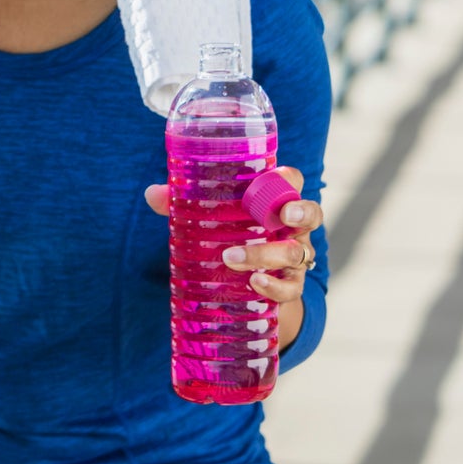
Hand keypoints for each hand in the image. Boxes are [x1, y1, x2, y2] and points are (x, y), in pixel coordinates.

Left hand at [145, 166, 321, 304]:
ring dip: (266, 254)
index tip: (280, 175)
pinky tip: (255, 282)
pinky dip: (274, 286)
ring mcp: (294, 257)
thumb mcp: (210, 217)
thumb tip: (152, 194)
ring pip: (296, 253)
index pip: (291, 183)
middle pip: (311, 214)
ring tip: (232, 257)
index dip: (289, 178)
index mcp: (274, 203)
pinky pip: (291, 288)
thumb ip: (181, 203)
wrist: (248, 285)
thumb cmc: (230, 235)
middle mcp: (292, 228)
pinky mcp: (290, 286)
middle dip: (301, 213)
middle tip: (283, 216)